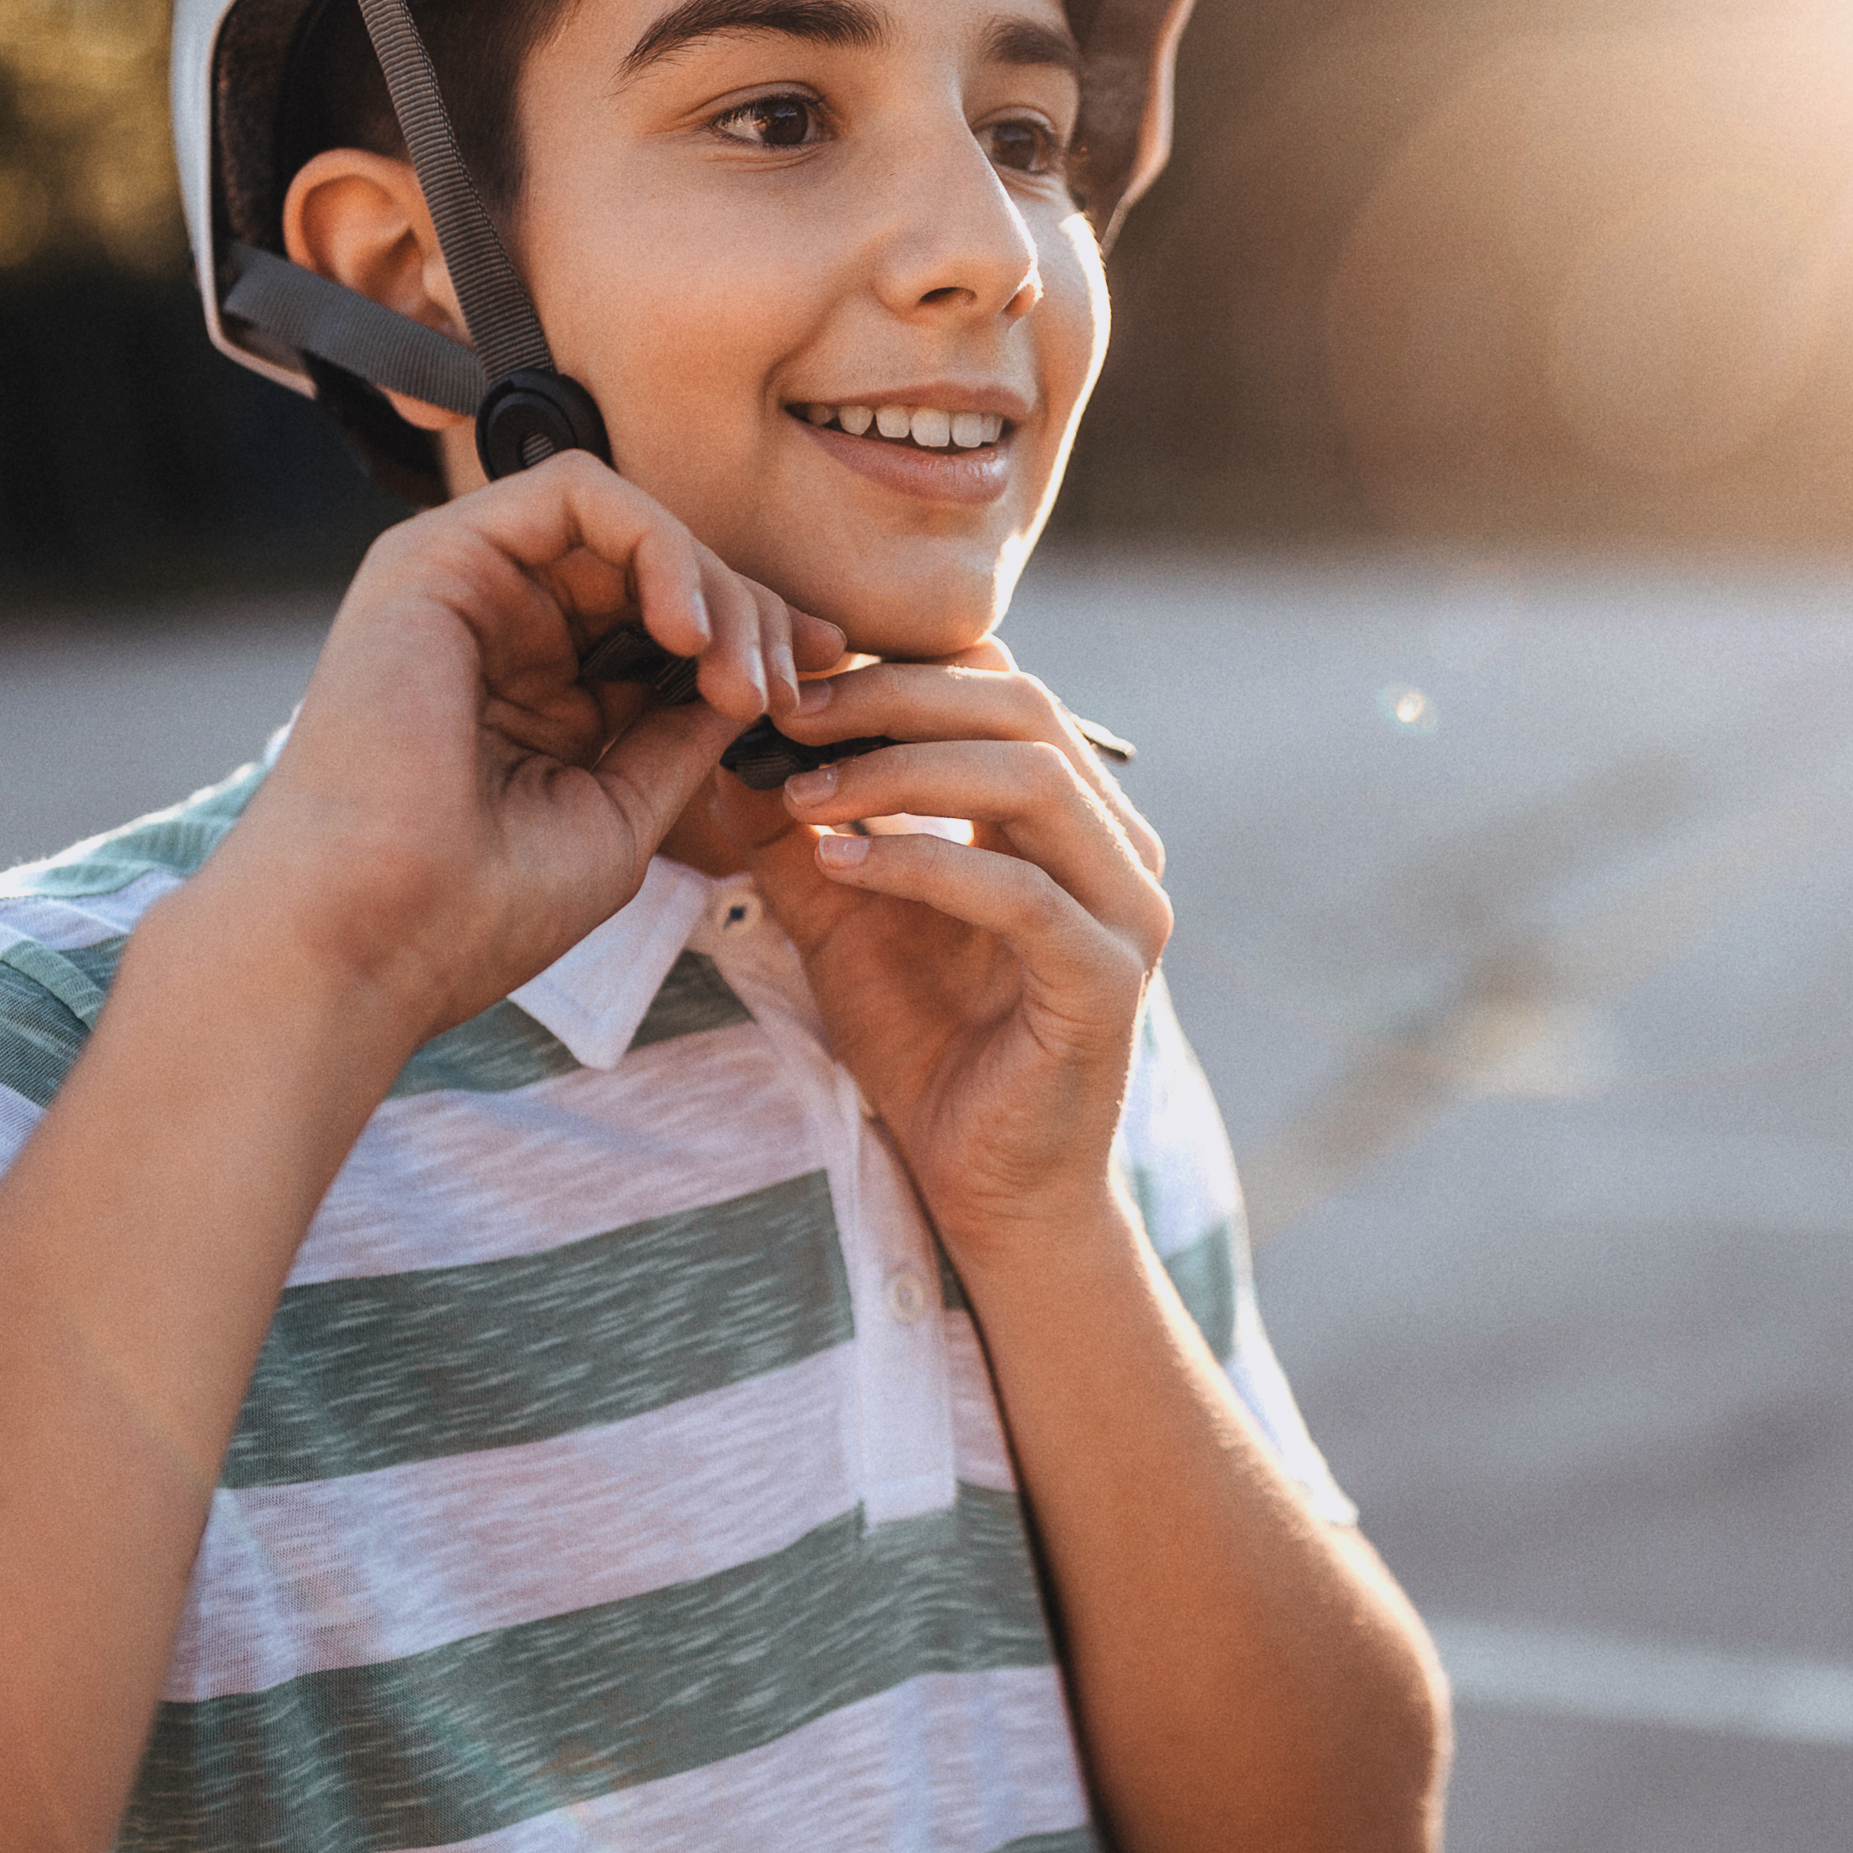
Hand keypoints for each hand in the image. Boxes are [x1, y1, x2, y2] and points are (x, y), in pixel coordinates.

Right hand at [193, 454, 841, 1042]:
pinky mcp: (437, 555)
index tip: (827, 678)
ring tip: (738, 675)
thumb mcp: (622, 809)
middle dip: (749, 613)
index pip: (666, 624)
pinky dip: (654, 542)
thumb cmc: (480, 908)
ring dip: (712, 586)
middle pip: (657, 566)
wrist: (372, 939)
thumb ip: (681, 732)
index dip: (758, 635)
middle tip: (784, 691)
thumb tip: (760, 674)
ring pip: (628, 524)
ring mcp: (465, 585)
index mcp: (535, 693)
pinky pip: (575, 491)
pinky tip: (685, 629)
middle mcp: (500, 627)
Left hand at [721, 641, 1171, 1247]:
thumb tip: (728, 750)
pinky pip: (1017, 893)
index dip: (896, 668)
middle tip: (788, 714)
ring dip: (903, 770)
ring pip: (1031, 780)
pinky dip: (921, 862)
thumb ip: (803, 835)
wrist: (985, 1185)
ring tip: (803, 792)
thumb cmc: (931, 1049)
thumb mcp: (844, 918)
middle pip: (1022, 709)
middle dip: (894, 698)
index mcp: (1070, 818)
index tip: (790, 685)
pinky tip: (838, 861)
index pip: (1001, 689)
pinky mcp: (1103, 979)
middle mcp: (1117, 847)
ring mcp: (1124, 911)